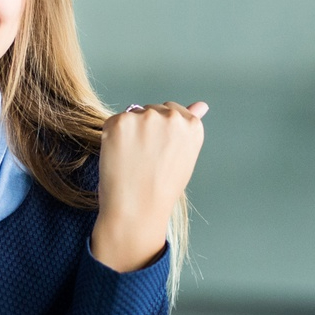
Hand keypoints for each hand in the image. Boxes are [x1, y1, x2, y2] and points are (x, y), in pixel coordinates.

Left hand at [90, 100, 206, 272]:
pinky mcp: (121, 122)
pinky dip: (112, 137)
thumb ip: (189, 127)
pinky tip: (119, 157)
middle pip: (152, 110)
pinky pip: (114, 122)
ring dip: (129, 131)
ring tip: (132, 160)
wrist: (138, 209)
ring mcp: (146, 117)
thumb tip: (201, 105)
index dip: (161, 132)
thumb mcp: (184, 156)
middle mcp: (172, 117)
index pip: (172, 111)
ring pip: (132, 115)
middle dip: (146, 128)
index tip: (158, 151)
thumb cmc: (162, 188)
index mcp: (192, 125)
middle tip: (144, 159)